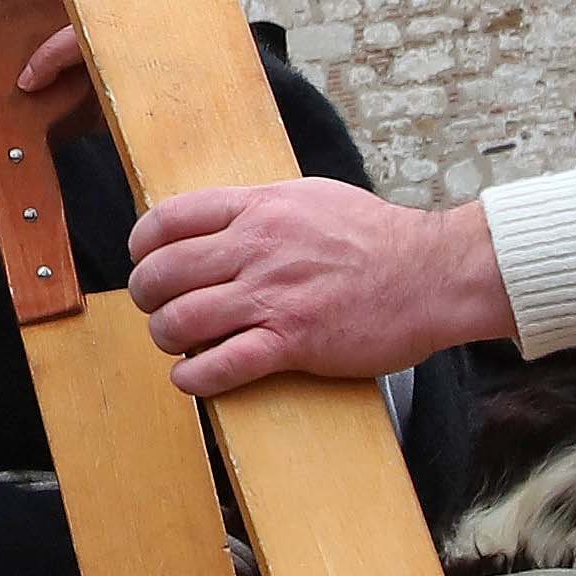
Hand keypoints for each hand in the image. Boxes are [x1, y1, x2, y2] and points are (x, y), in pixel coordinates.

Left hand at [128, 182, 509, 394]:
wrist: (433, 274)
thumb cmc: (377, 238)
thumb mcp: (311, 199)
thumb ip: (261, 209)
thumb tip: (220, 221)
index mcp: (259, 208)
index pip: (167, 220)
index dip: (142, 246)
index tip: (145, 263)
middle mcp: (257, 248)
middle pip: (162, 273)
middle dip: (147, 297)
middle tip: (158, 309)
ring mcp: (274, 296)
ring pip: (180, 320)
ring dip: (167, 338)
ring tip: (178, 344)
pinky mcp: (293, 341)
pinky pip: (221, 364)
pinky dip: (194, 377)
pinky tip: (194, 376)